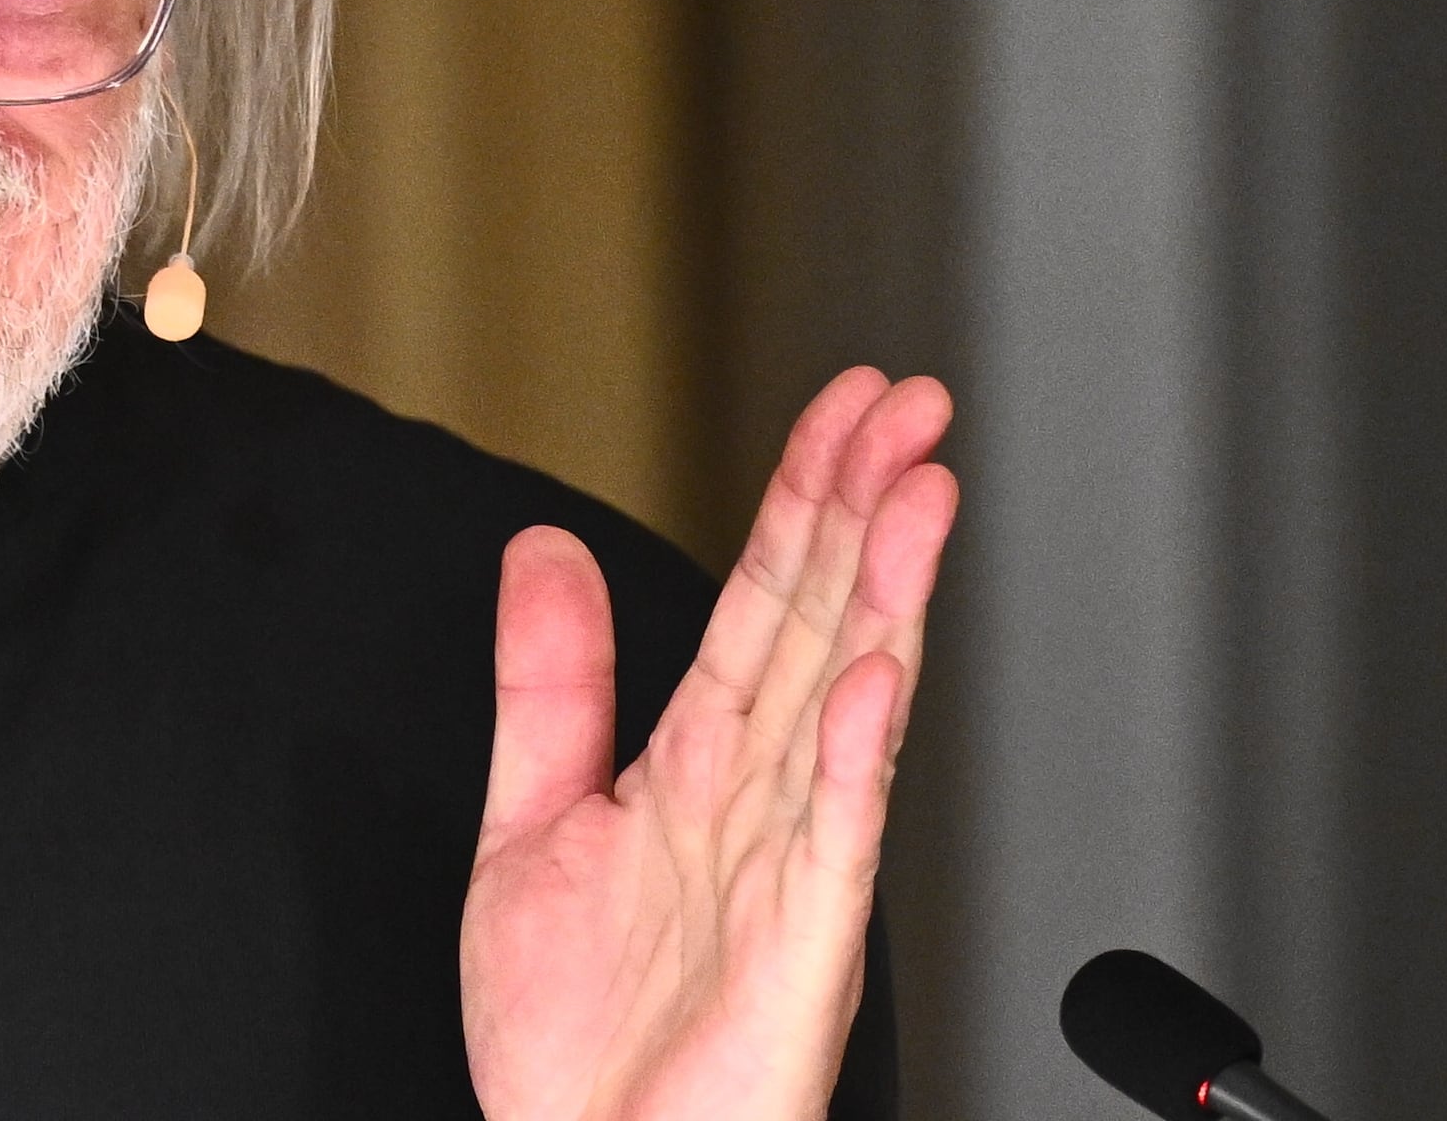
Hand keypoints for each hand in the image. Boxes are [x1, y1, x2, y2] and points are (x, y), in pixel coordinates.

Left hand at [460, 369, 957, 1120]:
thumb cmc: (577, 1043)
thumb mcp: (529, 827)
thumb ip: (546, 686)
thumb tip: (541, 547)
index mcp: (701, 769)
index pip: (766, 601)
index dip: (805, 496)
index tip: (847, 404)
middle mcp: (760, 806)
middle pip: (823, 628)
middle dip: (865, 511)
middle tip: (911, 405)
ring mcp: (790, 875)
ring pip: (848, 710)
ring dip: (883, 601)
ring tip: (917, 497)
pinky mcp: (798, 957)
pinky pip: (835, 843)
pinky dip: (854, 760)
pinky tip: (871, 678)